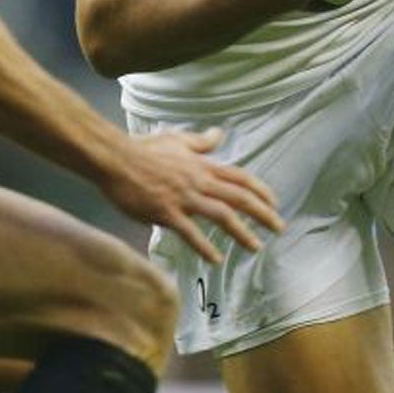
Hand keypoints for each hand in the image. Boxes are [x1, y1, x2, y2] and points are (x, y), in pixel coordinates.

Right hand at [101, 128, 283, 263]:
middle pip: (239, 197)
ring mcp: (183, 197)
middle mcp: (198, 181)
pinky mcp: (166, 212)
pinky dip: (205, 246)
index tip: (274, 203)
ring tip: (256, 246)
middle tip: (279, 228)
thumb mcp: (177, 139)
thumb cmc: (143, 148)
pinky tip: (216, 259)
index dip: (260, 191)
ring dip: (242, 232)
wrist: (115, 158)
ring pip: (222, 215)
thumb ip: (200, 141)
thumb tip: (219, 133)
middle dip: (263, 213)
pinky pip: (190, 232)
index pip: (240, 177)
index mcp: (202, 165)